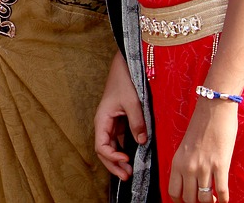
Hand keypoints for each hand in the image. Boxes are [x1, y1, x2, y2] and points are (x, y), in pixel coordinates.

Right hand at [94, 52, 147, 179]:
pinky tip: (132, 158)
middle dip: (113, 165)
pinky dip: (123, 151)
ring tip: (130, 172)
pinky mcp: (119, 122)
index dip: (112, 157)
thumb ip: (137, 122)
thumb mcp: (132, 102)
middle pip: (104, 151)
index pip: (101, 146)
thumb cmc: (124, 81)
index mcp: (102, 119)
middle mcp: (104, 124)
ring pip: (111, 147)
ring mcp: (111, 124)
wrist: (124, 66)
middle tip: (127, 176)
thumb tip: (142, 142)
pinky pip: (119, 141)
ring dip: (118, 161)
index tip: (126, 159)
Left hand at [166, 100, 237, 202]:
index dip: (181, 201)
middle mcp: (188, 167)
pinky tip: (225, 199)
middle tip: (204, 199)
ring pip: (205, 198)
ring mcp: (204, 167)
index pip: (173, 191)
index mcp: (177, 161)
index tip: (188, 201)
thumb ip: (185, 164)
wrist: (213, 109)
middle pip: (189, 199)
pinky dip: (224, 199)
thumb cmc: (201, 126)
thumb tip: (189, 181)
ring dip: (210, 201)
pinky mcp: (220, 165)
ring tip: (214, 198)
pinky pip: (222, 191)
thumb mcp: (185, 147)